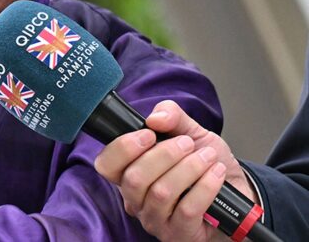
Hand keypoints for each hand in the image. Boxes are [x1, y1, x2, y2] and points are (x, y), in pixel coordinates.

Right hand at [94, 100, 256, 241]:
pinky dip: (205, 187)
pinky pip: (187, 209)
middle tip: (188, 144)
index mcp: (129, 174)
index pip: (106, 165)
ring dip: (189, 168)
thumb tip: (155, 117)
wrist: (239, 192)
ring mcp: (156, 220)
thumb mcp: (191, 132)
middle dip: (165, 154)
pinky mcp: (180, 234)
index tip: (150, 134)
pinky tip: (216, 174)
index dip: (123, 148)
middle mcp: (136, 201)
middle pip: (134, 179)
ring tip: (208, 157)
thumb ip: (172, 117)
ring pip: (161, 193)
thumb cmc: (207, 163)